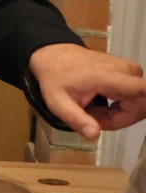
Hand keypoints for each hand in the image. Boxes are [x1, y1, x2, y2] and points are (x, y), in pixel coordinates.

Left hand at [28, 43, 145, 140]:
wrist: (56, 56)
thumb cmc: (56, 79)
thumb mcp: (58, 103)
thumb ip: (77, 120)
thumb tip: (94, 135)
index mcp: (108, 77)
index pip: (143, 90)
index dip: (140, 109)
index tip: (122, 116)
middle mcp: (126, 71)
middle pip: (139, 107)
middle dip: (116, 120)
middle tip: (90, 117)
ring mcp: (131, 69)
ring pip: (138, 104)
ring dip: (116, 114)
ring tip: (92, 108)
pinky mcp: (132, 71)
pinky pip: (136, 97)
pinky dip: (118, 106)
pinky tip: (100, 103)